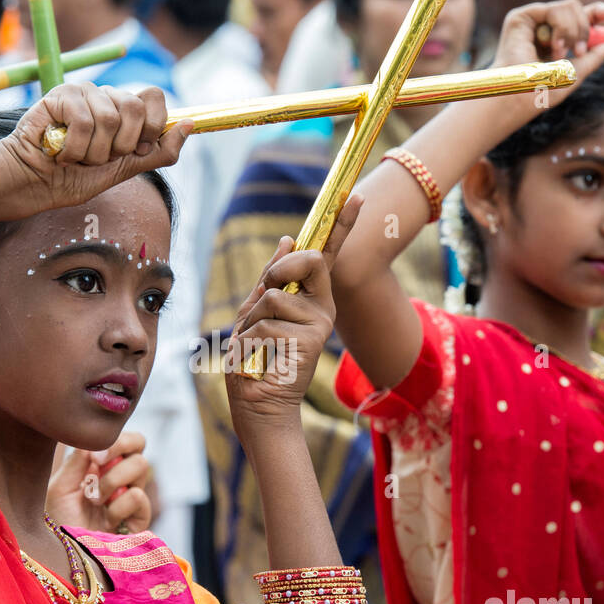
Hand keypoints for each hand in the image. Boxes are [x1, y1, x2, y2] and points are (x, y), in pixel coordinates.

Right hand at [0, 82, 191, 210]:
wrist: (37, 183)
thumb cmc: (76, 177)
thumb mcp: (126, 169)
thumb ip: (160, 150)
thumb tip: (191, 123)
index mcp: (124, 110)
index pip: (154, 97)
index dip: (151, 126)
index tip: (135, 149)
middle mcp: (106, 97)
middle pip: (135, 107)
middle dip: (122, 145)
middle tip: (101, 157)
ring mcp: (84, 92)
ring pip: (110, 118)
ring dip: (94, 152)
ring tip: (77, 157)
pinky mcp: (61, 95)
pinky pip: (84, 120)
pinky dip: (74, 148)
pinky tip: (62, 152)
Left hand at [46, 432, 153, 533]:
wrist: (62, 554)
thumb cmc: (58, 520)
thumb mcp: (60, 485)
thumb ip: (79, 460)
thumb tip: (97, 442)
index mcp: (103, 464)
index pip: (126, 437)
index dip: (116, 440)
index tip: (94, 458)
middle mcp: (121, 476)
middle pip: (139, 443)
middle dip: (114, 456)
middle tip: (94, 476)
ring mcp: (132, 497)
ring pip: (141, 466)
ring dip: (111, 482)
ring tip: (94, 501)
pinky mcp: (140, 519)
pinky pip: (139, 497)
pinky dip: (118, 505)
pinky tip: (106, 519)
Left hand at [225, 193, 363, 436]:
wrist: (260, 409)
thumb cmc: (254, 363)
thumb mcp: (255, 314)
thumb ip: (271, 279)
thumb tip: (286, 237)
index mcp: (310, 299)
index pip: (327, 254)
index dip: (341, 223)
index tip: (354, 194)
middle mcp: (322, 307)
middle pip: (306, 257)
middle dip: (277, 271)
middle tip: (264, 303)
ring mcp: (320, 322)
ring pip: (271, 295)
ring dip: (250, 322)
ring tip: (258, 348)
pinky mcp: (312, 339)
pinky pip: (264, 321)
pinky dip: (249, 342)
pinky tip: (260, 362)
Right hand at [494, 0, 603, 105]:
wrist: (520, 94)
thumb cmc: (540, 91)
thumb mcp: (573, 74)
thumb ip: (592, 59)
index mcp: (552, 44)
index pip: (578, 20)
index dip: (596, 13)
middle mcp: (542, 30)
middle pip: (576, 8)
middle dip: (585, 28)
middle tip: (580, 50)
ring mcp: (532, 22)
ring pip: (570, 6)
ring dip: (573, 32)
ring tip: (560, 54)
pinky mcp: (521, 17)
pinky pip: (556, 9)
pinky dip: (562, 27)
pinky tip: (553, 47)